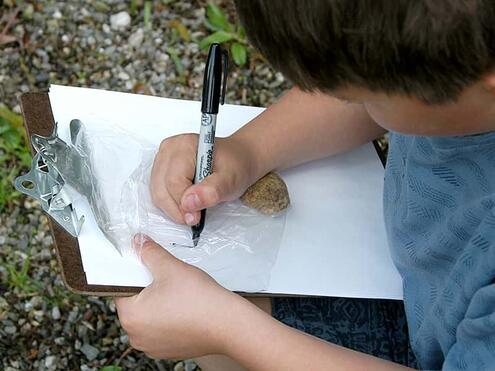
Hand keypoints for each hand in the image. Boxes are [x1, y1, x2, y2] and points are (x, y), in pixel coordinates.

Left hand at [114, 234, 242, 359]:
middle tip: (169, 280)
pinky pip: (162, 329)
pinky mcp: (168, 351)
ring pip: (150, 316)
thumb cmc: (199, 299)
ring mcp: (152, 346)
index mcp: (130, 317)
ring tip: (179, 295)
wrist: (227, 324)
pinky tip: (185, 309)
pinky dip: (170, 318)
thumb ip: (149, 252)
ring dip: (159, 305)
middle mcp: (136, 336)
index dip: (136, 274)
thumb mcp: (170, 267)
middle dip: (149, 289)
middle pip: (135, 303)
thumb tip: (138, 242)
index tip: (149, 268)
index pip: (121, 288)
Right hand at [150, 134, 259, 225]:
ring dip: (173, 207)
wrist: (238, 159)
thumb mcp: (231, 180)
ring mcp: (163, 158)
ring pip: (157, 193)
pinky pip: (159, 192)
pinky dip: (171, 203)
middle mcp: (170, 148)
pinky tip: (188, 202)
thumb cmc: (235, 166)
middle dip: (177, 208)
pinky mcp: (161, 168)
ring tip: (194, 209)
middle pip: (161, 188)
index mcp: (185, 145)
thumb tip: (189, 202)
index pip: (174, 181)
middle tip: (195, 218)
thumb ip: (212, 191)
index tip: (196, 217)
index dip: (183, 204)